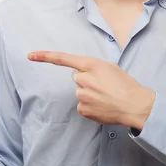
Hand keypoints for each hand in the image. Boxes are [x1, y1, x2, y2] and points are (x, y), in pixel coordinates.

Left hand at [28, 51, 155, 129]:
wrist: (135, 105)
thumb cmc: (125, 85)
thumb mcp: (110, 67)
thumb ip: (92, 67)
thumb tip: (80, 74)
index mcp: (91, 64)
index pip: (63, 59)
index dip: (45, 56)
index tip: (30, 55)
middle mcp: (83, 78)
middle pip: (76, 78)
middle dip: (87, 81)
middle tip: (104, 86)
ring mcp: (82, 95)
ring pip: (80, 92)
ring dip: (90, 94)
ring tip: (106, 96)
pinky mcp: (83, 109)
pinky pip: (82, 106)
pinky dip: (91, 106)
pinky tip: (103, 106)